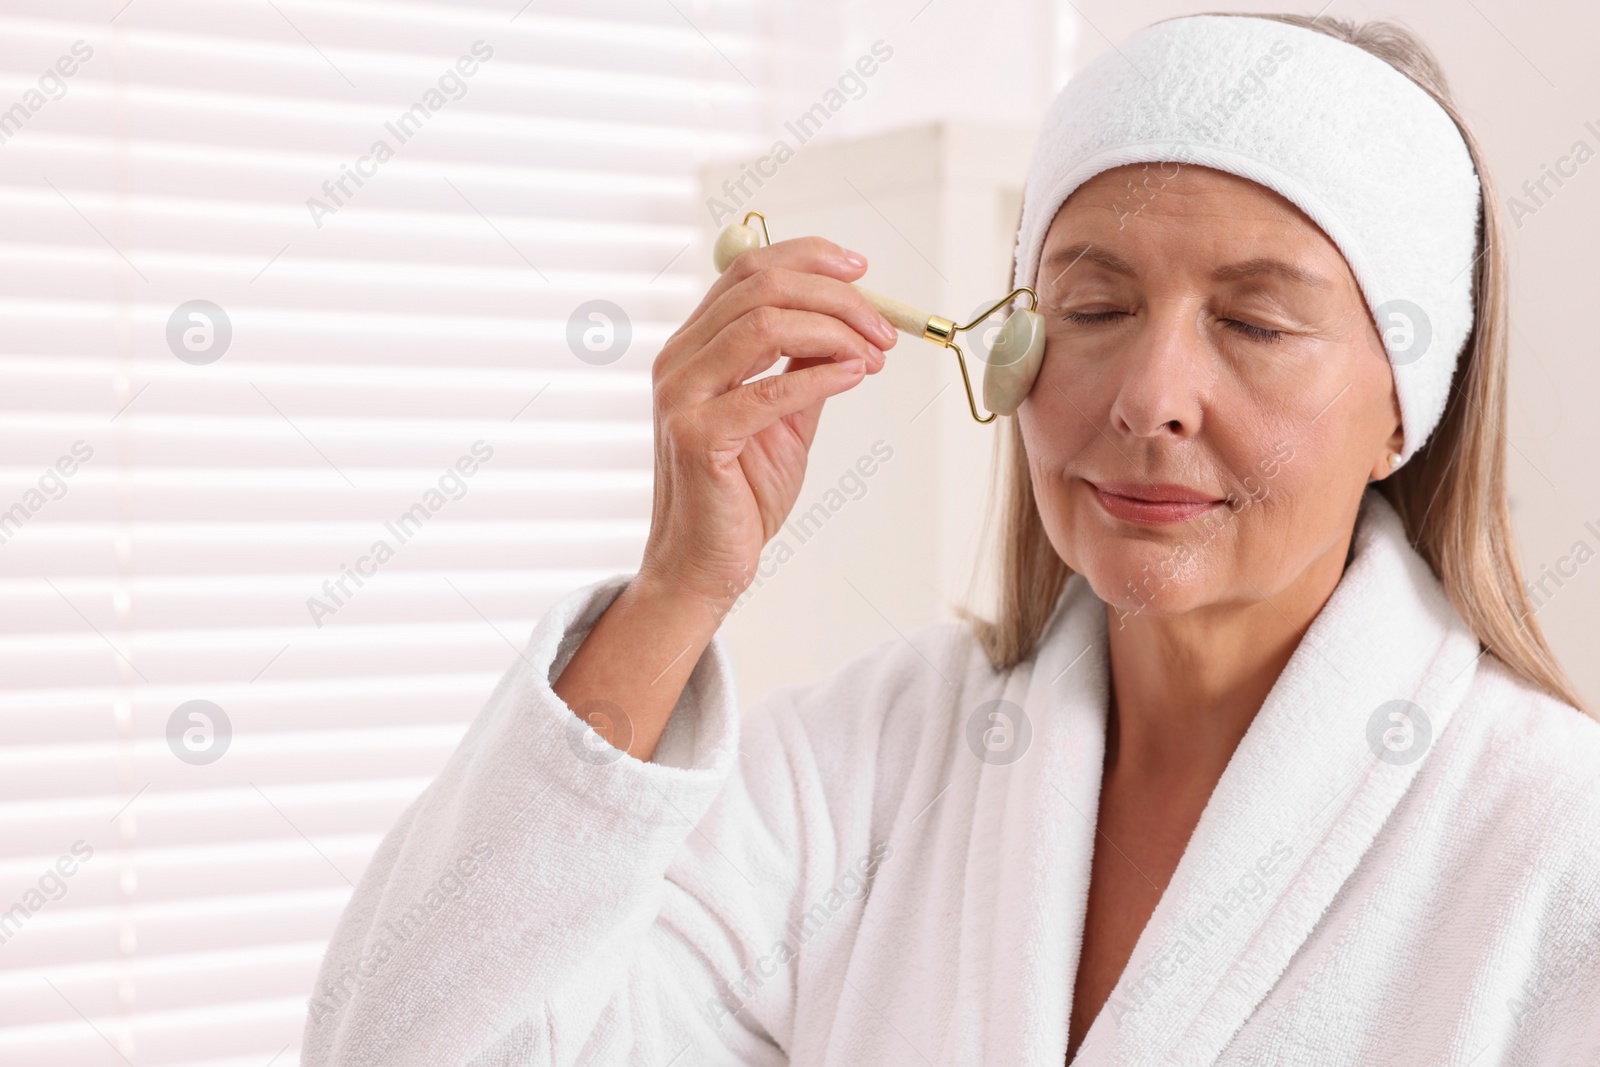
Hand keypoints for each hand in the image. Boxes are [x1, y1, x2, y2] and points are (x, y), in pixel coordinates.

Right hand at [638, 235, 897, 617]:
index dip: (809, 257)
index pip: (748, 270)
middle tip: (883, 328)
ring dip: (834, 331)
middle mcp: (679, 360)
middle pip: (761, 287)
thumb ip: (804, 368)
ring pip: (763, 324)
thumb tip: (847, 326)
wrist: (704, 563)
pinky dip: (820, 376)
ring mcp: (681, 396)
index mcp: (694, 346)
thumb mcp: (783, 417)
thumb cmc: (739, 494)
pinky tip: (854, 378)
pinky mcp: (695, 436)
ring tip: (874, 355)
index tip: (862, 271)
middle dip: (836, 298)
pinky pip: (767, 389)